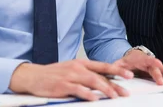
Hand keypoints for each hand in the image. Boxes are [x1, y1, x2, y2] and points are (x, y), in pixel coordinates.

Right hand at [9, 59, 133, 100]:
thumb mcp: (72, 70)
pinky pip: (78, 90)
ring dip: (105, 89)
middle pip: (100, 75)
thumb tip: (103, 82)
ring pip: (92, 82)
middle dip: (115, 84)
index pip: (103, 66)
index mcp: (81, 63)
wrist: (33, 76)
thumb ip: (86, 75)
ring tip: (114, 97)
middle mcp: (78, 68)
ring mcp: (70, 76)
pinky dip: (87, 94)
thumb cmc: (54, 75)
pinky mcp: (63, 85)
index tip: (129, 75)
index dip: (117, 70)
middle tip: (126, 92)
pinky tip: (95, 99)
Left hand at [113, 49, 162, 85]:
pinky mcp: (158, 69)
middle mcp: (149, 61)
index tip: (158, 63)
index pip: (147, 59)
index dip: (153, 61)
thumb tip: (118, 74)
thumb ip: (117, 69)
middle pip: (157, 66)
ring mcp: (155, 65)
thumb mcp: (118, 65)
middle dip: (162, 73)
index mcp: (140, 58)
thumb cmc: (126, 62)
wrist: (131, 57)